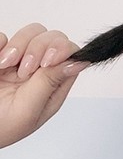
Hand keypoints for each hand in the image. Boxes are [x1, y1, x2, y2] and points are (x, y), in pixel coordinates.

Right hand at [0, 24, 88, 148]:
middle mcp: (40, 70)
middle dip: (38, 48)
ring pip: (32, 32)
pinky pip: (4, 36)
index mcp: (53, 85)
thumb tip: (80, 63)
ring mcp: (20, 59)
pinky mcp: (1, 53)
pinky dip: (1, 44)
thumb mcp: (28, 109)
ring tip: (4, 65)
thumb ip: (51, 82)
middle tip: (22, 71)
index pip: (70, 55)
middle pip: (53, 38)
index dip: (62, 51)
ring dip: (19, 45)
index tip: (47, 61)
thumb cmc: (2, 126)